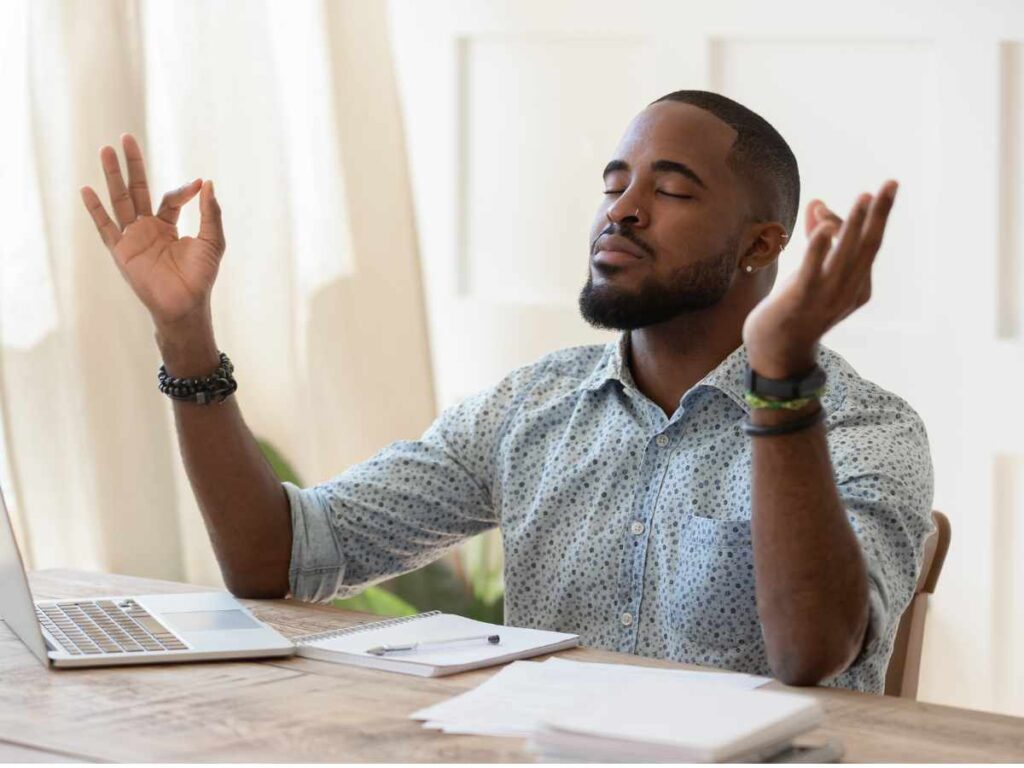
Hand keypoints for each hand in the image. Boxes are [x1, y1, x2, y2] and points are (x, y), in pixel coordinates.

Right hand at [80, 134, 224, 330]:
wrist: (186, 304)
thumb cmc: (201, 277)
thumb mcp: (213, 241)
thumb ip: (211, 213)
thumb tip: (207, 183)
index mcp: (168, 226)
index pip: (168, 198)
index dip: (183, 190)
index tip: (197, 185)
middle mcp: (147, 228)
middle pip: (136, 190)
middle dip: (132, 165)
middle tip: (126, 138)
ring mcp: (133, 238)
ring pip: (120, 201)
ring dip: (112, 176)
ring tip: (106, 150)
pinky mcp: (121, 251)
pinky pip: (106, 228)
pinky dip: (96, 210)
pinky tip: (87, 190)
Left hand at [742, 180, 897, 378]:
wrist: (776, 353)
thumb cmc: (795, 310)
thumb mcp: (811, 273)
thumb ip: (816, 239)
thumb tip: (817, 202)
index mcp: (858, 287)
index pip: (863, 247)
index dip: (854, 221)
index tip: (827, 208)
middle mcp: (848, 292)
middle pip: (868, 247)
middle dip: (880, 215)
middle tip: (891, 184)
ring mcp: (825, 298)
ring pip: (846, 256)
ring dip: (855, 224)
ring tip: (864, 197)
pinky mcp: (799, 300)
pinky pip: (813, 272)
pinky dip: (820, 250)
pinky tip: (824, 229)